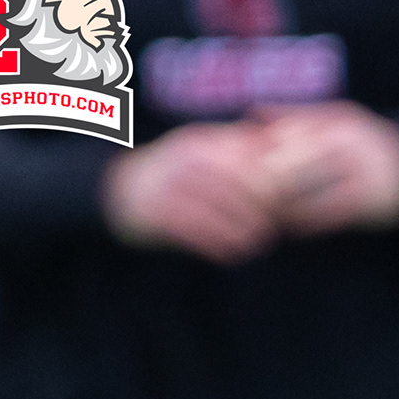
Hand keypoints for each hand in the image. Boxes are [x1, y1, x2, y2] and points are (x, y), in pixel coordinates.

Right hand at [103, 122, 283, 262]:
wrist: (116, 189)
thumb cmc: (175, 173)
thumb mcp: (202, 148)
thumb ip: (237, 146)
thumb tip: (279, 143)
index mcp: (200, 144)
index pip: (248, 163)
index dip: (271, 187)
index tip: (281, 204)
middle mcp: (184, 161)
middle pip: (238, 190)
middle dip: (260, 213)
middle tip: (272, 228)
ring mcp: (168, 187)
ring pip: (220, 215)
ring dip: (243, 235)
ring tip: (254, 244)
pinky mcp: (156, 214)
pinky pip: (198, 235)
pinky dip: (220, 248)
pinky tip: (232, 255)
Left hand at [252, 101, 398, 235]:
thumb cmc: (367, 141)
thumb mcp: (339, 118)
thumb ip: (298, 116)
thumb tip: (252, 114)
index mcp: (340, 123)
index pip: (289, 135)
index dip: (262, 152)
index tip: (241, 166)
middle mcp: (352, 147)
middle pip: (295, 164)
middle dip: (267, 182)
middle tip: (245, 195)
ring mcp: (364, 175)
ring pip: (310, 192)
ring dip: (284, 207)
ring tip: (266, 213)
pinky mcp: (372, 202)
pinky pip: (330, 215)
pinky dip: (308, 224)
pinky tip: (293, 228)